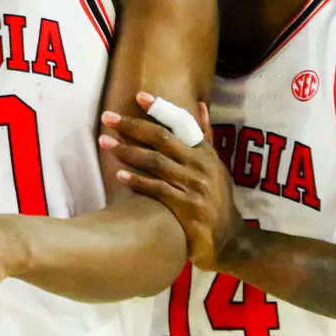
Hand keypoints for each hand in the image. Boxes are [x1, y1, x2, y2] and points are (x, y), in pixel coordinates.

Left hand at [102, 92, 238, 271]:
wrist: (229, 239)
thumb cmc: (217, 200)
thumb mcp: (217, 166)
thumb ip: (206, 136)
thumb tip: (200, 105)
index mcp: (206, 153)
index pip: (181, 123)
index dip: (160, 108)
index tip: (139, 96)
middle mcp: (200, 166)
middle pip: (161, 139)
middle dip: (132, 126)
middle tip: (108, 117)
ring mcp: (193, 186)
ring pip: (156, 162)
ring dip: (128, 151)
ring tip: (105, 142)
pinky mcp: (186, 208)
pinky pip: (157, 190)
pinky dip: (138, 181)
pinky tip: (119, 175)